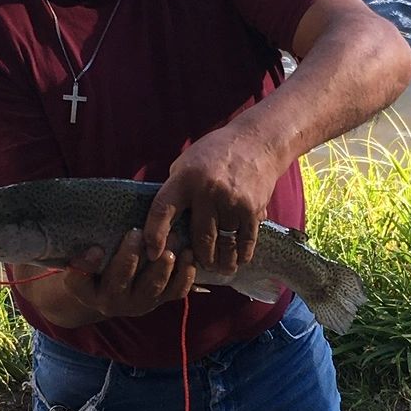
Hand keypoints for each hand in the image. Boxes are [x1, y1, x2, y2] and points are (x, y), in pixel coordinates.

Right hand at [60, 229, 198, 321]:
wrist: (110, 294)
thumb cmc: (93, 269)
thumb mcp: (80, 263)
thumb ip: (82, 256)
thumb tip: (93, 247)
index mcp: (86, 291)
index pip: (80, 280)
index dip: (86, 266)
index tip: (96, 248)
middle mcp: (112, 301)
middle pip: (120, 281)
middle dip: (129, 257)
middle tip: (137, 234)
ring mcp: (139, 303)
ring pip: (152, 287)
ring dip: (162, 264)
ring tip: (169, 240)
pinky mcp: (161, 301)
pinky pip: (176, 292)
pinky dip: (185, 274)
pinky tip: (188, 254)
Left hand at [142, 124, 285, 272]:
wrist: (257, 142)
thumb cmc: (215, 153)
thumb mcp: (185, 163)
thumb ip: (175, 191)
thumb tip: (160, 224)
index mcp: (185, 178)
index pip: (163, 210)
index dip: (155, 235)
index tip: (152, 254)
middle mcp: (208, 190)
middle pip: (199, 237)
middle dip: (198, 257)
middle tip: (196, 265)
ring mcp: (232, 201)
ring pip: (223, 243)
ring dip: (220, 261)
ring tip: (218, 268)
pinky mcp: (253, 209)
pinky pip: (245, 241)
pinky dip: (241, 254)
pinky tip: (237, 260)